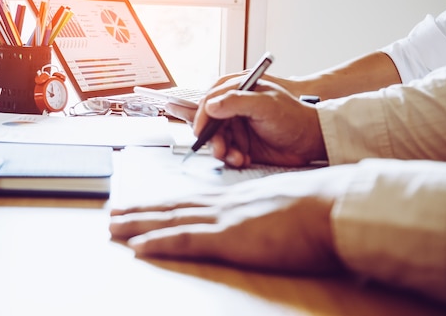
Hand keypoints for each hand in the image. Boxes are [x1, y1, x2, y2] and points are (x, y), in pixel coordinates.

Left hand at [110, 166, 350, 273]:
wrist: (332, 205)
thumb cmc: (316, 207)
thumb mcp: (283, 205)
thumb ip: (265, 211)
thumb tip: (260, 219)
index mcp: (236, 198)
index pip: (191, 200)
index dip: (164, 203)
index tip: (145, 204)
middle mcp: (223, 204)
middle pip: (173, 207)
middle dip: (141, 211)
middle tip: (114, 212)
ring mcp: (224, 220)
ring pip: (171, 220)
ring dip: (139, 224)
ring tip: (113, 226)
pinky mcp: (230, 238)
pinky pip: (187, 241)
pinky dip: (160, 242)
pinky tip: (139, 246)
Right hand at [193, 79, 325, 167]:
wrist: (311, 141)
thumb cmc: (293, 118)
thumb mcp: (265, 105)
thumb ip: (237, 102)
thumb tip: (210, 106)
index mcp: (240, 91)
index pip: (211, 100)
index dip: (203, 115)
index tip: (201, 131)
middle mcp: (236, 108)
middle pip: (211, 122)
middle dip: (213, 138)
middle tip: (219, 150)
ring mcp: (239, 127)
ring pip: (218, 139)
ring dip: (223, 150)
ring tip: (237, 158)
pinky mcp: (243, 144)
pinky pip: (228, 152)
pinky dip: (232, 158)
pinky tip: (244, 160)